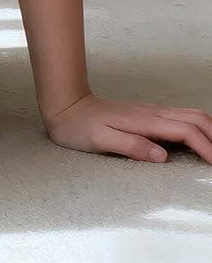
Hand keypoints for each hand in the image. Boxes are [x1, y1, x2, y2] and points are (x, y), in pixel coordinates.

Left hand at [43, 92, 211, 162]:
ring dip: (210, 131)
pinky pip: (181, 120)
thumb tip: (162, 156)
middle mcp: (152, 113)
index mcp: (145, 121)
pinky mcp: (149, 117)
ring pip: (191, 116)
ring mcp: (152, 113)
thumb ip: (131, 146)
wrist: (65, 105)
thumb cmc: (79, 126)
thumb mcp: (99, 140)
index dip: (207, 148)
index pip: (187, 131)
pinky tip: (200, 143)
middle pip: (197, 118)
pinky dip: (198, 130)